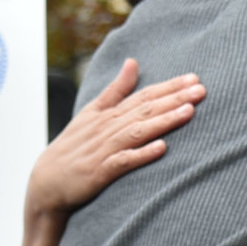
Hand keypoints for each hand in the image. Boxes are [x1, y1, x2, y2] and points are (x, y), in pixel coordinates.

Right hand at [27, 59, 203, 218]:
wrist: (46, 183)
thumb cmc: (73, 147)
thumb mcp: (91, 113)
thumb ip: (115, 90)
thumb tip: (133, 62)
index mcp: (107, 113)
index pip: (143, 95)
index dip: (169, 87)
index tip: (194, 78)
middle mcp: (107, 127)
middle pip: (144, 109)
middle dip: (174, 98)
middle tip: (201, 89)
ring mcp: (104, 149)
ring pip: (138, 131)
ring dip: (164, 121)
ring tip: (188, 112)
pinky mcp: (99, 172)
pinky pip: (123, 161)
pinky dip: (142, 154)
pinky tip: (162, 148)